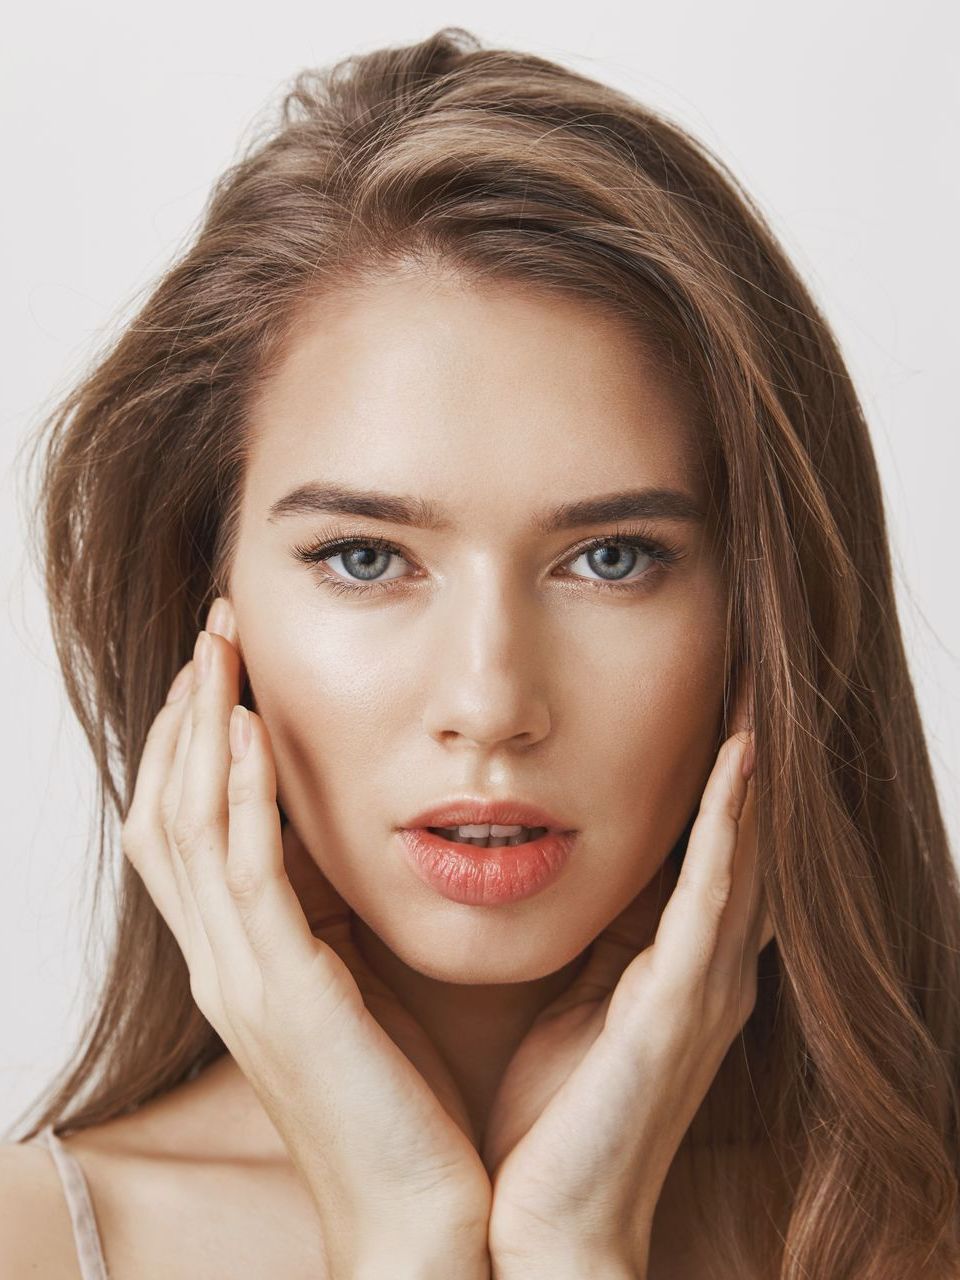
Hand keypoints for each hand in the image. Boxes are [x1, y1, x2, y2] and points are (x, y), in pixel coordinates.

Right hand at [121, 597, 491, 1277]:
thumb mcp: (360, 994)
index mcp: (241, 964)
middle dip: (185, 714)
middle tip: (215, 632)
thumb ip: (335, 926)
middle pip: (166, 811)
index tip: (225, 670)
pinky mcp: (282, 993)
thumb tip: (351, 853)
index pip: (185, 831)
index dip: (193, 745)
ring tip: (221, 649)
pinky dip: (239, 791)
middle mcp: (222, 964)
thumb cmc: (404, 1107)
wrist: (419, 1223)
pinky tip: (251, 728)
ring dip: (201, 728)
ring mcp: (239, 979)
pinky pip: (244, 871)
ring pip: (188, 826)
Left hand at [483, 684, 772, 1277]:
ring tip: (756, 686)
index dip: (714, 773)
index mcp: (669, 965)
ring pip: (744, 850)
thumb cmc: (542, 1119)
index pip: (704, 847)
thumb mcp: (564, 1000)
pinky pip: (714, 898)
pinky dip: (732, 826)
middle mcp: (703, 968)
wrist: (536, 1228)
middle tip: (749, 666)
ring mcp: (701, 987)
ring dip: (750, 768)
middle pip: (741, 836)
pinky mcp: (679, 1007)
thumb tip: (550, 860)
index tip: (709, 694)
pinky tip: (738, 760)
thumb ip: (582, 935)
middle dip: (745, 755)